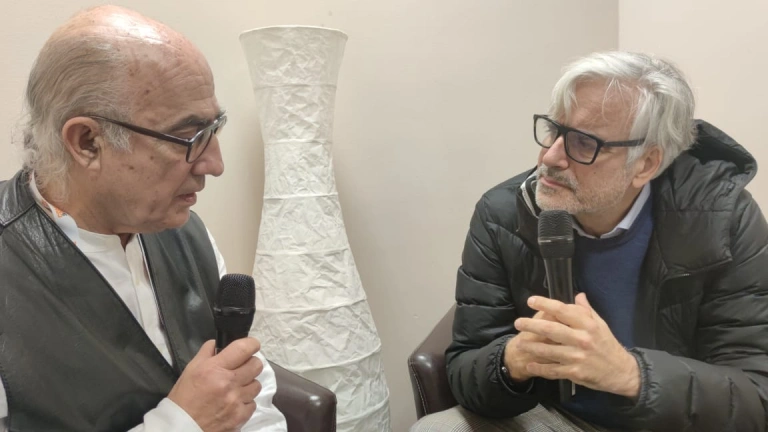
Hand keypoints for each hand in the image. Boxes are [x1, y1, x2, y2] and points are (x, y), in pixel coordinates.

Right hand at [168, 338, 263, 431]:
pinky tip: (234, 403)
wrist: (182, 427)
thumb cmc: (183, 398)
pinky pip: (252, 403)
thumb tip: (217, 343)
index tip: (251, 345)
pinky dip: (245, 402)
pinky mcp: (241, 416)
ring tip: (236, 388)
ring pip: (257, 385)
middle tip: (241, 368)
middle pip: (256, 365)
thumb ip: (206, 353)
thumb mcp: (190, 370)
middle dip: (250, 364)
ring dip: (248, 384)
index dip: (252, 344)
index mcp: (215, 369)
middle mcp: (229, 383)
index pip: (244, 348)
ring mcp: (237, 401)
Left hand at [513, 294, 639, 398]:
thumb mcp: (601, 325)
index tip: (531, 301)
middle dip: (531, 325)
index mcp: (588, 325)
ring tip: (520, 342)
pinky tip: (529, 364)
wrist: (622, 371)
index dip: (545, 304)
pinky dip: (540, 368)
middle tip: (518, 323)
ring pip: (548, 350)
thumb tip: (578, 295)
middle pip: (551, 329)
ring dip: (531, 346)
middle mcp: (582, 339)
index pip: (563, 311)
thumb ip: (587, 311)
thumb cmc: (608, 345)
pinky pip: (553, 370)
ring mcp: (577, 357)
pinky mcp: (575, 373)